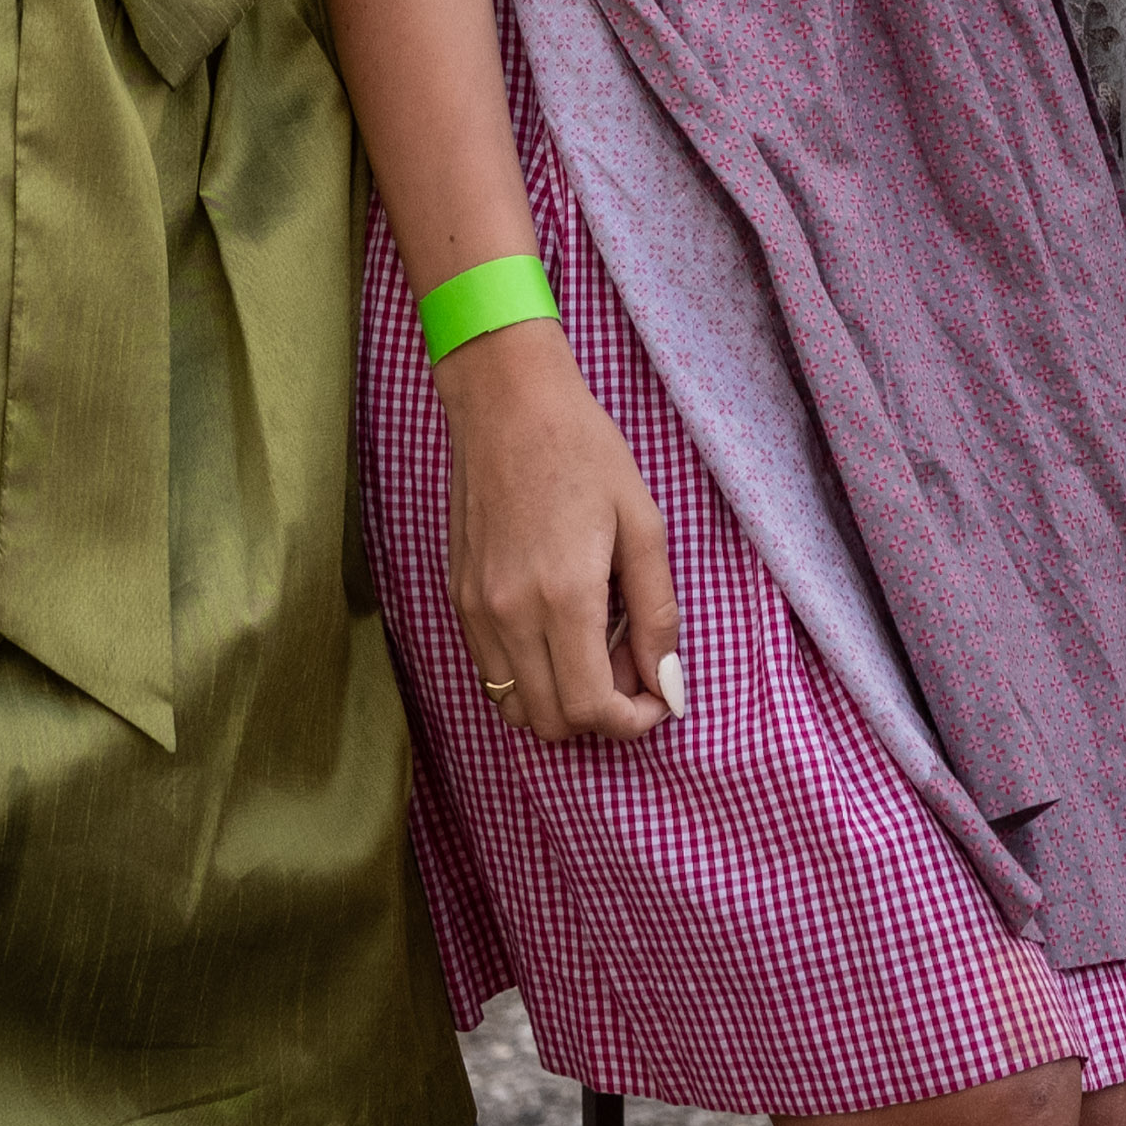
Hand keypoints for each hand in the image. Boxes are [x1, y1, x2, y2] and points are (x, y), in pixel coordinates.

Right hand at [435, 318, 681, 746]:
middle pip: (551, 722)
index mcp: (563, 597)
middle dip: (600, 715)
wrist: (508, 403)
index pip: (589, 708)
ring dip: (561, 700)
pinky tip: (559, 630)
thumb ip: (656, 613)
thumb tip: (667, 685)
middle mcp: (509, 616)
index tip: (657, 698)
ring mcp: (475, 611)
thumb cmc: (585, 451)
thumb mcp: (642, 524)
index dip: (630, 722)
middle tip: (631, 666)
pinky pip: (491, 673)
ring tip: (596, 646)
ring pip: (515, 707)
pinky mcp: (458, 598)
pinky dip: (529, 677)